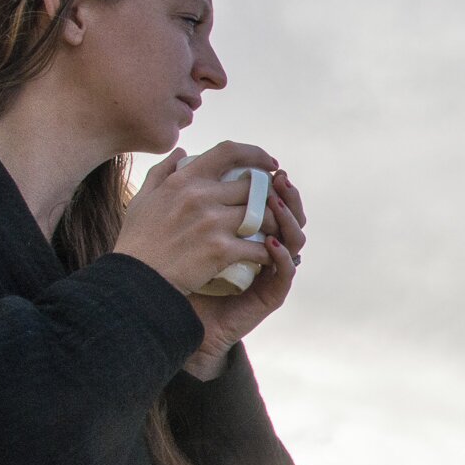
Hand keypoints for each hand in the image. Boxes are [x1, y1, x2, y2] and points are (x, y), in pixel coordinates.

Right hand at [114, 143, 279, 294]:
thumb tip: (181, 151)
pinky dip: (270, 252)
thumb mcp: (144, 199)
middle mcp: (200, 196)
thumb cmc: (138, 240)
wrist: (135, 280)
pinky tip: (269, 256)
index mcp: (184, 180)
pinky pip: (260, 246)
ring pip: (263, 215)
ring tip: (274, 232)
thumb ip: (163, 172)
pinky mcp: (221, 249)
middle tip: (274, 207)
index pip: (228, 152)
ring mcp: (212, 222)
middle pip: (254, 186)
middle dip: (270, 196)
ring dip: (274, 224)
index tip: (270, 164)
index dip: (256, 154)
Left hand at [181, 165, 306, 379]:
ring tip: (276, 205)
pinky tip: (269, 244)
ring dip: (289, 220)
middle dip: (288, 196)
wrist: (169, 314)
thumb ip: (180, 189)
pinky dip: (281, 258)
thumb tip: (181, 150)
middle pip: (290, 216)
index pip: (271, 200)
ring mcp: (269, 271)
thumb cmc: (174, 270)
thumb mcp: (173, 222)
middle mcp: (263, 247)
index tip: (267, 163)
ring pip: (295, 241)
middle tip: (280, 179)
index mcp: (247, 230)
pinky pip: (285, 273)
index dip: (273, 181)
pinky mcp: (269, 294)